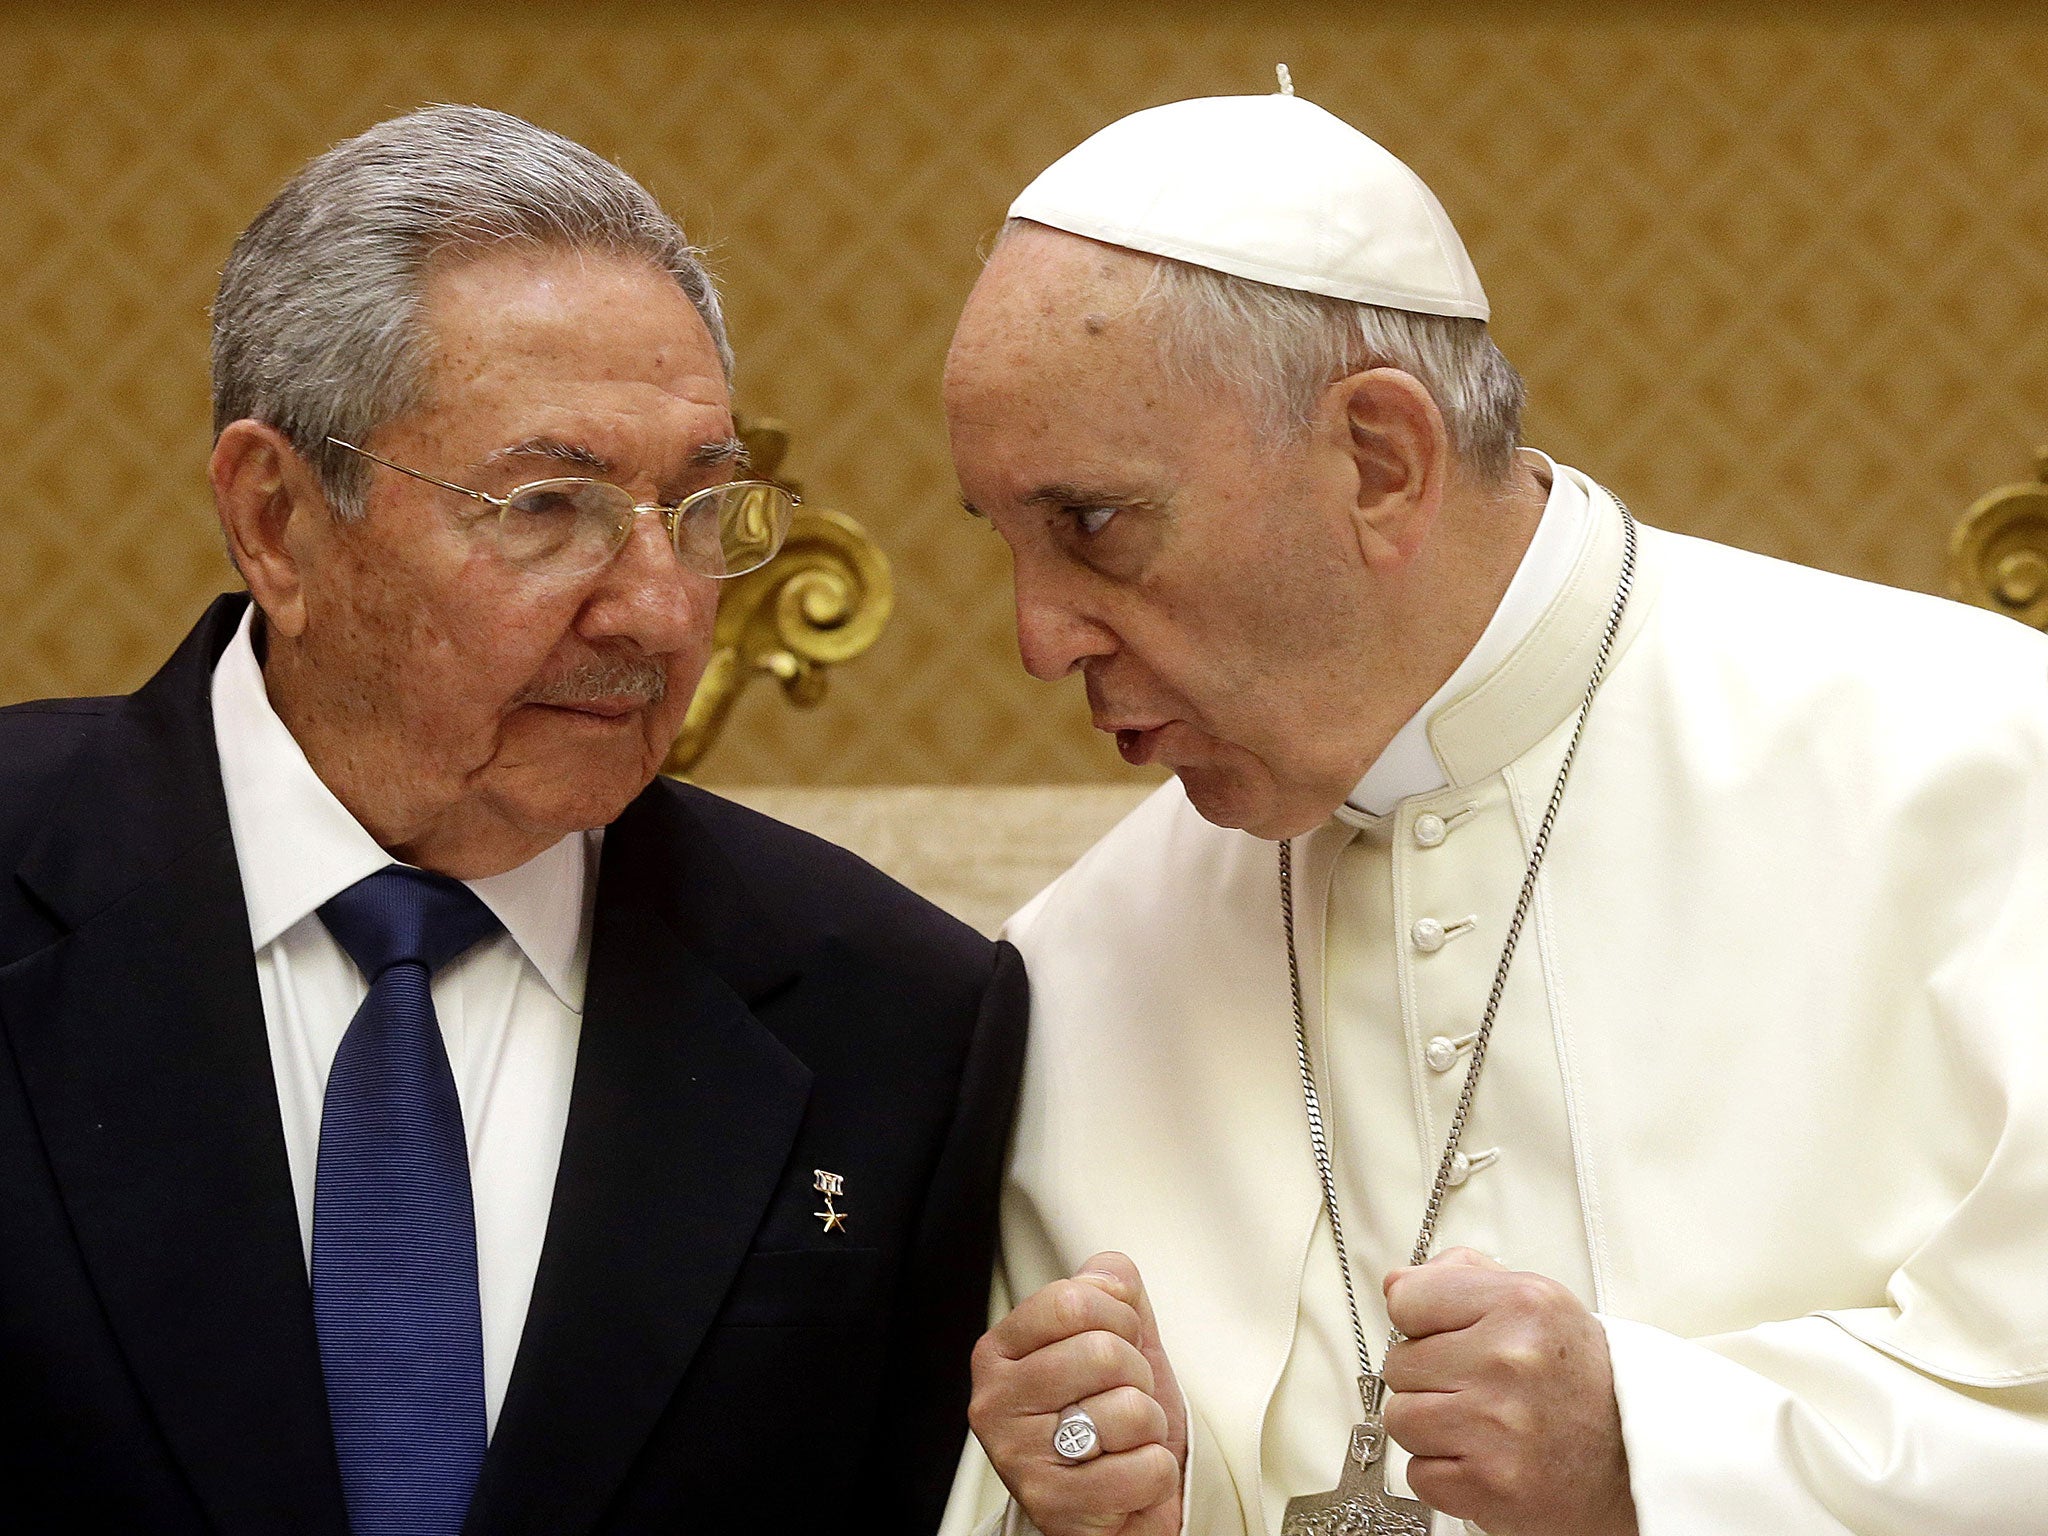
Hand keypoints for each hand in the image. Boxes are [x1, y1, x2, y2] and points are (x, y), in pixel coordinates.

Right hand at [969, 1251, 1186, 1535]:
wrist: (1116, 1507)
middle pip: (1103, 1352)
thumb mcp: (1116, 1341)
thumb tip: (1110, 1274)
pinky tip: (1126, 1482)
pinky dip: (1156, 1474)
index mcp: (1000, 1351)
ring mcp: (1018, 1459)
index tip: (1120, 1343)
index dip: (1119, 1318)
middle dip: (1139, 1377)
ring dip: (1150, 1428)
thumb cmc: (1111, 1420)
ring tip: (1123, 1443)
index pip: (1071, 1301)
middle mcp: (995, 1403)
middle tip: (1122, 1401)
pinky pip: (1146, 1469)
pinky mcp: (1054, 1508)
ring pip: (1129, 1410)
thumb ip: (1111, 1292)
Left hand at [1381, 1248, 1636, 1535]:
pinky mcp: (1490, 1485)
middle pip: (1399, 1364)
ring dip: (1431, 1426)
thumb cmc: (1582, 1380)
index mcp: (1521, 1305)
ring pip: (1401, 1419)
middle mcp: (1509, 1360)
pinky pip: (1418, 1474)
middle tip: (1476, 1386)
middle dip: (1429, 1377)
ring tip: (1479, 1423)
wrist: (1637, 1463)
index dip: (1420, 1321)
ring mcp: (1498, 1427)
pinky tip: (1483, 1458)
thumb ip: (1462, 1276)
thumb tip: (1395, 1283)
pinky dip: (1443, 1473)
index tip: (1447, 1335)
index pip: (1406, 1300)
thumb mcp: (1539, 1302)